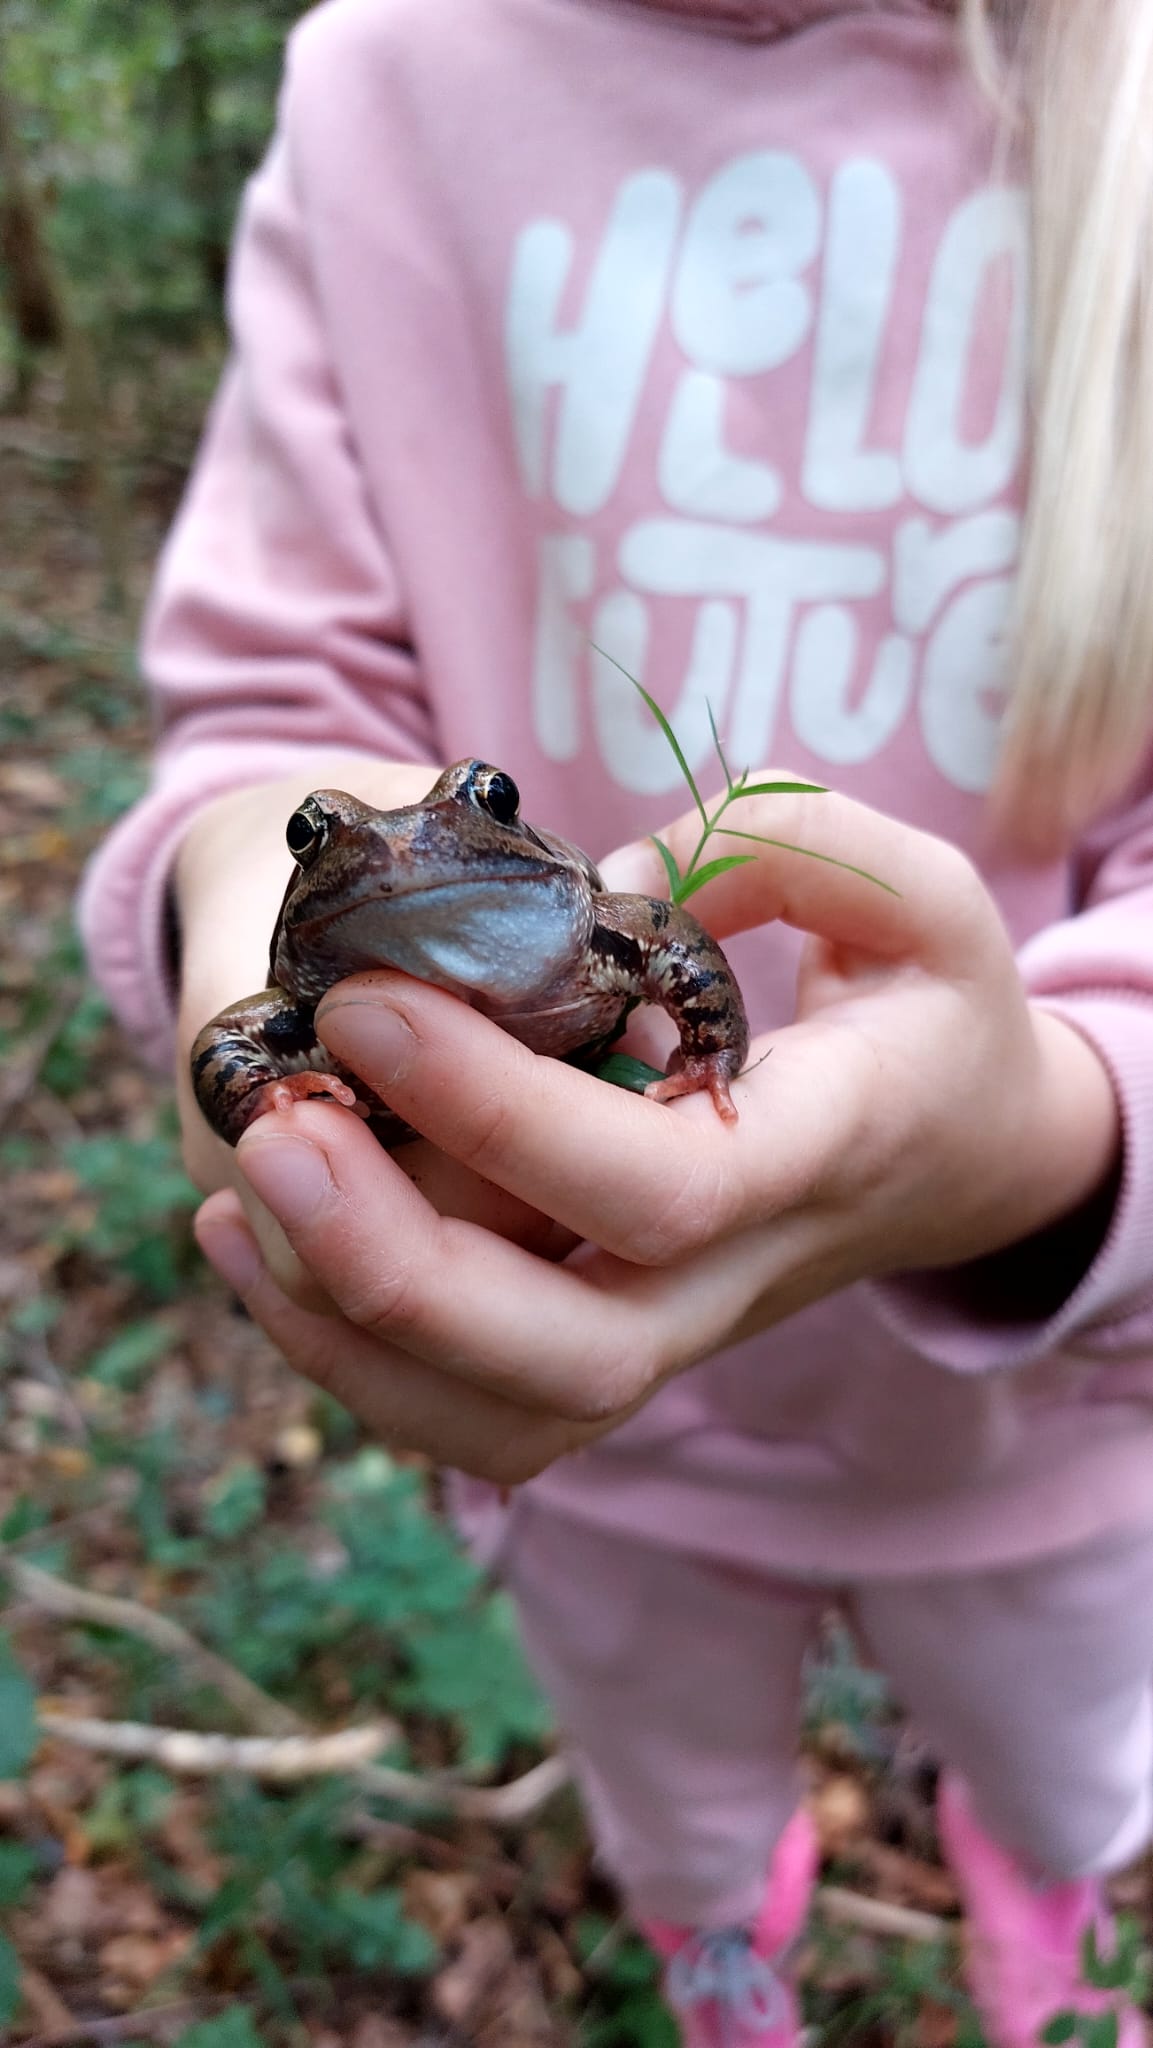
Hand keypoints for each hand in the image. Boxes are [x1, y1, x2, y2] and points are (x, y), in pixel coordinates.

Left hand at [194, 784, 1120, 1482]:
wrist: (969, 1159)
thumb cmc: (936, 1012)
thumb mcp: (924, 898)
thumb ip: (794, 846)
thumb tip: (616, 880)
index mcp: (820, 1156)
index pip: (656, 1188)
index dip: (496, 1111)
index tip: (367, 999)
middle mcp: (742, 1279)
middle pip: (564, 1354)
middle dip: (389, 1262)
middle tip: (273, 1125)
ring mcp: (677, 1333)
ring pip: (506, 1419)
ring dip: (346, 1334)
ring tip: (238, 1196)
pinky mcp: (619, 1346)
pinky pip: (480, 1414)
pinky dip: (351, 1362)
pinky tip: (262, 1246)